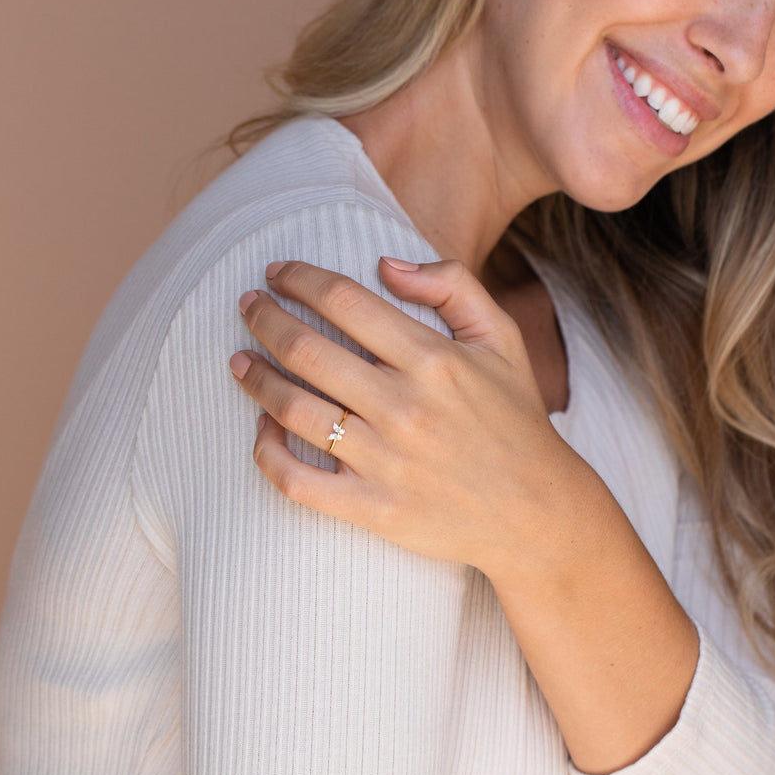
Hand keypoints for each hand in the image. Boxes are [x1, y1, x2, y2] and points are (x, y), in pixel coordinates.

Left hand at [229, 257, 593, 576]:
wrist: (536, 511)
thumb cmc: (515, 416)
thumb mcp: (502, 337)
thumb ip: (452, 286)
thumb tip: (384, 263)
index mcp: (435, 360)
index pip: (346, 301)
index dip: (300, 278)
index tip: (277, 272)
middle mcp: (405, 408)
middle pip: (306, 349)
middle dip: (264, 318)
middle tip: (247, 305)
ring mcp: (386, 462)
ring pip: (291, 410)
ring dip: (254, 378)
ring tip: (238, 360)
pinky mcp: (373, 509)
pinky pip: (297, 482)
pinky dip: (267, 453)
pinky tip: (261, 429)